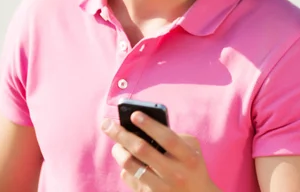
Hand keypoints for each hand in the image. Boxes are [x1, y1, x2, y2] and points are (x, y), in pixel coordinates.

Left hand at [101, 113, 219, 191]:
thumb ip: (174, 136)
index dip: (150, 125)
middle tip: (106, 124)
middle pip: (142, 150)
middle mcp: (175, 174)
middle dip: (121, 134)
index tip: (134, 114)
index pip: (167, 138)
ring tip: (116, 144)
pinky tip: (130, 161)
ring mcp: (161, 188)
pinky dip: (125, 166)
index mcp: (189, 158)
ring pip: (130, 165)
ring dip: (118, 150)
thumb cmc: (192, 166)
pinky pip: (128, 177)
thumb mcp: (193, 149)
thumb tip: (143, 127)